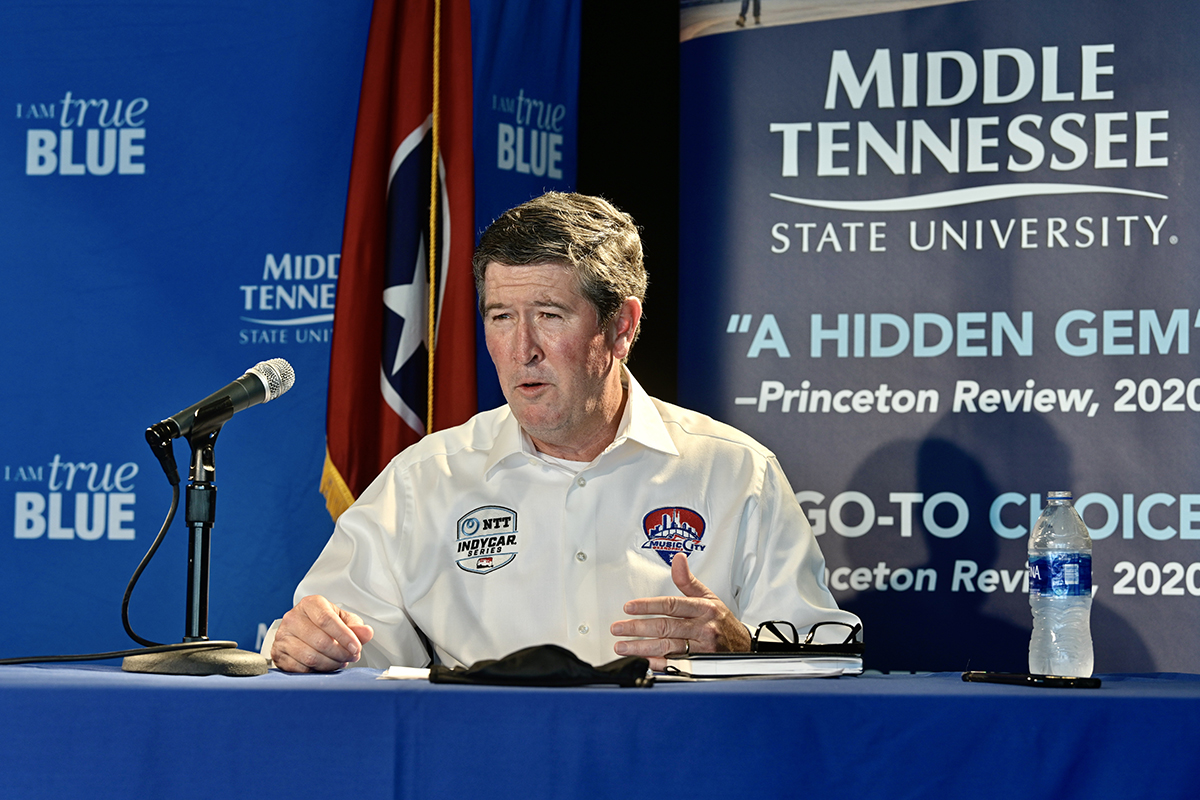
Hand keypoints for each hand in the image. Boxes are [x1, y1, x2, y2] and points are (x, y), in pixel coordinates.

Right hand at [271, 594, 374, 672]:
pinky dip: (316, 671)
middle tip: (351, 657)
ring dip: (330, 663)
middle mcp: (293, 618)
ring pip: (310, 656)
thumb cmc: (325, 623)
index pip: (326, 620)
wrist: (303, 629)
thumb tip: (367, 633)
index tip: (356, 648)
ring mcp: (283, 636)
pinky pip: (300, 668)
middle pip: (319, 641)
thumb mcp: (343, 620)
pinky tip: (325, 666)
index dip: (344, 636)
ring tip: (340, 662)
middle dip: (340, 653)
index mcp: (310, 604)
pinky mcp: (278, 654)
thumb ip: (356, 627)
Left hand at [610, 552, 750, 670]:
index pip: (671, 605)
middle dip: (638, 628)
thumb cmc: (722, 621)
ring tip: (622, 646)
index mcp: (703, 609)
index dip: (648, 606)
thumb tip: (678, 559)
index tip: (629, 607)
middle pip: (665, 627)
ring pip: (666, 647)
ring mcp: (701, 648)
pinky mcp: (699, 665)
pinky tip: (642, 662)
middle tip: (618, 628)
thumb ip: (688, 580)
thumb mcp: (708, 596)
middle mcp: (702, 628)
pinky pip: (675, 665)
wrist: (743, 646)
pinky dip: (657, 664)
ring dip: (641, 648)